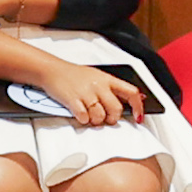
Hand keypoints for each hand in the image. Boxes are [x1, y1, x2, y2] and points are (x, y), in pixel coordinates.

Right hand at [0, 38, 142, 127]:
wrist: (53, 71)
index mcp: (107, 79)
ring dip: (96, 121)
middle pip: (116, 110)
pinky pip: (84, 118)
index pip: (131, 92)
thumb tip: (128, 101)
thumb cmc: (74, 75)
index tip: (139, 116)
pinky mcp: (74, 101)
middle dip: (112, 119)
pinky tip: (80, 114)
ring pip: (100, 117)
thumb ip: (112, 89)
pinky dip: (83, 120)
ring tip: (90, 115)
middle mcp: (99, 86)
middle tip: (106, 119)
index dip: (138, 107)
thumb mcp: (97, 77)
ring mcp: (86, 93)